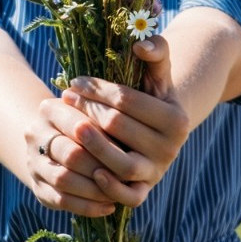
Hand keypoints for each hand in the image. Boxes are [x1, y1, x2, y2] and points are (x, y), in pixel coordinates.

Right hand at [24, 97, 118, 216]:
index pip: (79, 126)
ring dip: (95, 190)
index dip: (105, 141)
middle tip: (128, 176)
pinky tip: (108, 206)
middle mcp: (35, 135)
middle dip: (101, 167)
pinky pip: (61, 201)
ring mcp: (33, 163)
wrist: (55, 141)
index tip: (130, 151)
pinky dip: (87, 206)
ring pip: (64, 179)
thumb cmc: (87, 124)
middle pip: (71, 154)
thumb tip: (131, 138)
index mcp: (50, 110)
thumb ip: (106, 122)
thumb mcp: (94, 115)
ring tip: (119, 193)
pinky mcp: (38, 188)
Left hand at [59, 37, 189, 206]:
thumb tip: (141, 45)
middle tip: (65, 98)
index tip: (75, 81)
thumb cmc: (153, 95)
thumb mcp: (158, 73)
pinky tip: (90, 170)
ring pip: (122, 164)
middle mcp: (171, 148)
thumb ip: (157, 51)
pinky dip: (110, 188)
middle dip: (87, 111)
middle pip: (118, 128)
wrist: (161, 130)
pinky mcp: (146, 191)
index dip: (97, 89)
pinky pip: (129, 196)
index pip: (127, 100)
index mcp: (176, 118)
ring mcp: (158, 172)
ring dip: (92, 146)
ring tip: (70, 128)